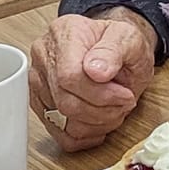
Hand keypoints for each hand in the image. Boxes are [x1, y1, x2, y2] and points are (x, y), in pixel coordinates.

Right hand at [29, 10, 155, 150]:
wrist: (115, 50)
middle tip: (124, 103)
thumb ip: (113, 50)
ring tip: (114, 110)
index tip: (125, 95)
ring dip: (96, 124)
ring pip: (62, 120)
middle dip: (102, 111)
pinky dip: (84, 135)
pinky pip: (59, 132)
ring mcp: (38, 80)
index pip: (70, 76)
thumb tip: (96, 70)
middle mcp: (44, 55)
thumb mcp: (129, 38)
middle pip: (65, 101)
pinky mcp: (40, 102)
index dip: (101, 94)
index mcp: (64, 34)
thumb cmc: (120, 44)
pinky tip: (100, 123)